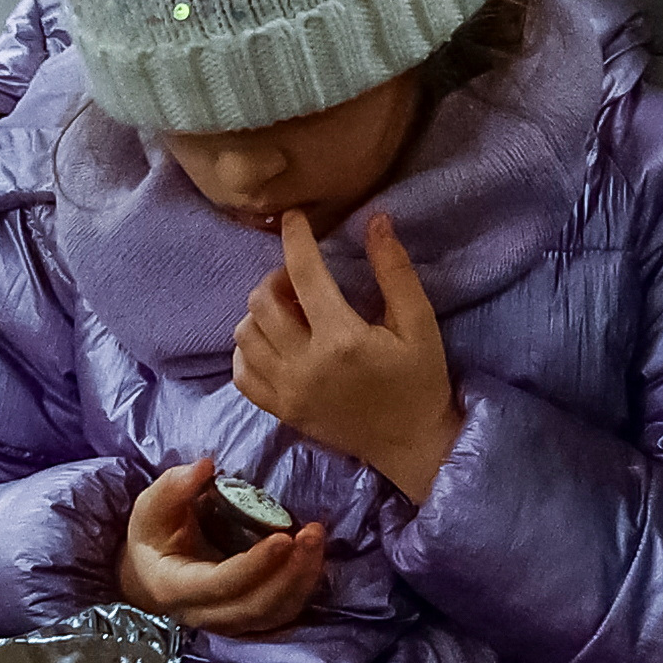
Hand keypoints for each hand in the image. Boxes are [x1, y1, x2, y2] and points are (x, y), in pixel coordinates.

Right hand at [120, 457, 328, 636]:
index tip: (284, 537)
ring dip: (304, 579)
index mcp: (176, 588)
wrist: (153, 574)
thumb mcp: (151, 509)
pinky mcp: (250, 621)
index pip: (222, 584)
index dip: (255, 564)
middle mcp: (205, 614)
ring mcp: (231, 623)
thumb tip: (205, 466)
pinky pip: (284, 613)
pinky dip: (304, 587)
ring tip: (316, 539)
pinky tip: (314, 556)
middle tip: (312, 534)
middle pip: (257, 605)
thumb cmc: (154, 537)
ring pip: (276, 613)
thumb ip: (172, 487)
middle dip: (291, 572)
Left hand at [232, 210, 464, 501]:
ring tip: (289, 312)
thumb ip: (395, 272)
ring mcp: (288, 390)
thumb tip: (375, 220)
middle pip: (262, 301)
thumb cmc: (421, 382)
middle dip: (277, 278)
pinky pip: (241, 372)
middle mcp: (306, 364)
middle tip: (301, 281)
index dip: (295, 238)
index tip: (292, 218)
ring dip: (260, 312)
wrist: (412, 443)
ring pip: (245, 333)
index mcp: (343, 339)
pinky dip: (248, 349)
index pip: (303, 273)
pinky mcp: (281, 410)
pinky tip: (272, 343)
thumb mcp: (420, 325)